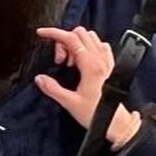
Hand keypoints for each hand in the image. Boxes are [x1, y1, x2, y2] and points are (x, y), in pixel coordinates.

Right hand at [34, 25, 139, 146]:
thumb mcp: (70, 103)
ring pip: (90, 37)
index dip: (54, 33)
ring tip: (70, 62)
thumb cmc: (95, 114)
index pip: (71, 39)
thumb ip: (53, 89)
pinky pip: (100, 45)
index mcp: (90, 66)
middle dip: (64, 41)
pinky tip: (82, 61)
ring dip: (76, 44)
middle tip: (59, 60)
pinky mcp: (110, 65)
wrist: (115, 122)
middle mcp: (100, 59)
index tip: (42, 33)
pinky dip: (88, 47)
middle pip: (79, 34)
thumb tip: (40, 79)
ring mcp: (107, 61)